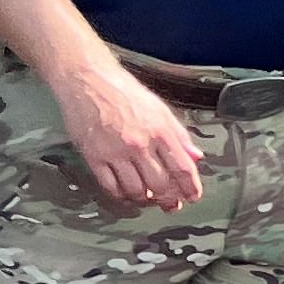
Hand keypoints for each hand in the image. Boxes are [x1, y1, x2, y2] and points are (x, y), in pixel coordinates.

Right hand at [49, 58, 205, 212]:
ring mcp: (115, 152)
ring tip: (148, 199)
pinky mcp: (94, 157)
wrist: (88, 80)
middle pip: (160, 184)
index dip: (190, 187)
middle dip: (168, 199)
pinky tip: (126, 194)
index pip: (182, 167)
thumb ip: (179, 135)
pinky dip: (121, 195)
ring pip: (136, 190)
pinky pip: (111, 186)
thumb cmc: (124, 91)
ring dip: (144, 200)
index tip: (192, 197)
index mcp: (160, 130)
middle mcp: (140, 143)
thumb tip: (195, 157)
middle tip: (170, 204)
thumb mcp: (160, 108)